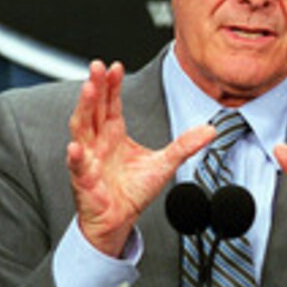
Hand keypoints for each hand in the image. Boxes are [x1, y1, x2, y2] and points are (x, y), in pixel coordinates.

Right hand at [66, 60, 214, 256]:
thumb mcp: (165, 164)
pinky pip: (78, 166)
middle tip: (97, 66)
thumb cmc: (133, 190)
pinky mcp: (84, 180)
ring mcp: (89, 159)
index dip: (112, 85)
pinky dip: (76, 156)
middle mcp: (98, 141)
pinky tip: (76, 146)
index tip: (116, 67)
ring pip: (82, 128)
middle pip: (94, 108)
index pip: (111, 103)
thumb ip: (185, 145)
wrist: (119, 221)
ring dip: (83, 109)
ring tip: (88, 90)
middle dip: (95, 86)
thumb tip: (210, 129)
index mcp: (114, 133)